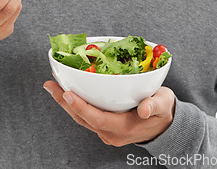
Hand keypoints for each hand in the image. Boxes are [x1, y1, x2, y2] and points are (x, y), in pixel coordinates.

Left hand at [43, 81, 174, 145]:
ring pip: (81, 118)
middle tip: (50, 84)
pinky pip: (86, 116)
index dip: (81, 106)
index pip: (97, 118)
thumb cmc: (163, 111)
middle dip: (64, 101)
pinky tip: (67, 91)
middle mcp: (111, 133)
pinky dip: (75, 103)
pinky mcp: (105, 126)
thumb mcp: (163, 104)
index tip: (67, 93)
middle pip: (82, 118)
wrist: (165, 127)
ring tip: (53, 85)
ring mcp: (106, 131)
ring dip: (65, 102)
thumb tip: (144, 109)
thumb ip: (154, 105)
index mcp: (124, 128)